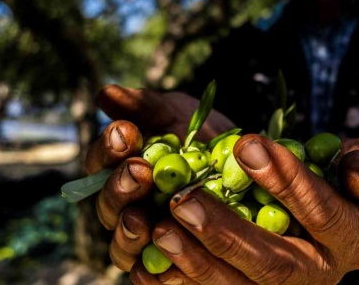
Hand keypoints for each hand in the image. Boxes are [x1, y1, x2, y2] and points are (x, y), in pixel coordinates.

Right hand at [85, 84, 235, 271]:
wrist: (257, 169)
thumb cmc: (209, 138)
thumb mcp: (182, 115)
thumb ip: (146, 106)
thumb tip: (104, 92)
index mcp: (124, 169)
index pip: (101, 163)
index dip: (108, 149)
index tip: (126, 132)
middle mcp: (129, 207)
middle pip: (108, 206)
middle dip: (119, 188)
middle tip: (139, 172)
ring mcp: (148, 240)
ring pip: (123, 247)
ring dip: (128, 233)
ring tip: (143, 219)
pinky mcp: (172, 267)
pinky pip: (154, 277)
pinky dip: (153, 272)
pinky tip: (163, 261)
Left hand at [129, 135, 358, 284]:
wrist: (323, 213)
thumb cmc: (344, 180)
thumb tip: (357, 177)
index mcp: (354, 240)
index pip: (324, 215)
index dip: (288, 182)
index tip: (248, 145)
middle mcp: (318, 276)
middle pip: (273, 265)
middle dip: (227, 233)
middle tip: (184, 199)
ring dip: (195, 261)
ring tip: (161, 226)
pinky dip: (177, 283)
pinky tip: (148, 260)